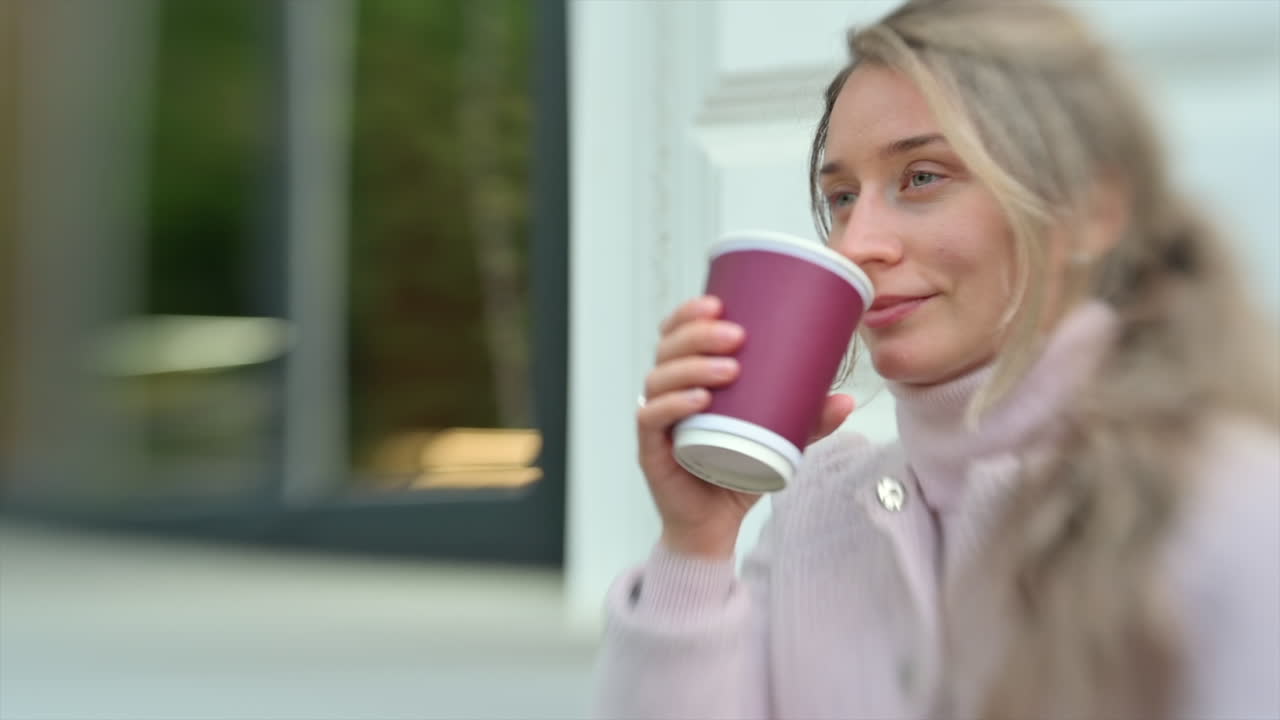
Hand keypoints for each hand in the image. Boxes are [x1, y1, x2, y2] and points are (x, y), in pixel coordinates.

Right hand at [636, 295, 854, 558]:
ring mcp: (656, 421)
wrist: (714, 524)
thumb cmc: (737, 470)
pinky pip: (651, 419)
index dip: (688, 313)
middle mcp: (665, 393)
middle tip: (737, 336)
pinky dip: (673, 405)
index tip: (718, 302)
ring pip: (659, 379)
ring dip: (691, 367)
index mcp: (686, 378)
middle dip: (698, 335)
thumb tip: (847, 400)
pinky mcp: (651, 451)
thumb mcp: (778, 439)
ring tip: (729, 369)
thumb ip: (808, 420)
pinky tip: (699, 400)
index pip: (675, 333)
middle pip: (667, 349)